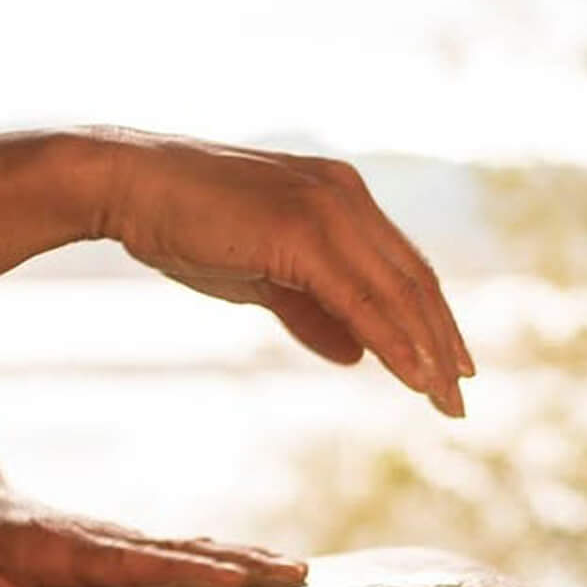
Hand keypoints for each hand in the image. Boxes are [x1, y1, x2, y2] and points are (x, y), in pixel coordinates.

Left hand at [0, 487, 307, 586]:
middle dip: (241, 562)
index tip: (233, 579)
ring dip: (247, 560)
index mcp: (66, 546)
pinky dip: (231, 561)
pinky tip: (269, 572)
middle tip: (297, 575)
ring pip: (194, 548)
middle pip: (183, 549)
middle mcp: (105, 538)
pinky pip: (187, 555)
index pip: (133, 561)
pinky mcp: (129, 552)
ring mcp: (122, 543)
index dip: (182, 570)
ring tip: (301, 575)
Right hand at [84, 129, 475, 415]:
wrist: (125, 184)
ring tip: (446, 402)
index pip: (405, 267)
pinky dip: (394, 343)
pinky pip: (362, 300)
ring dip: (426, 352)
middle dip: (442, 343)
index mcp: (342, 197)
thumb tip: (356, 356)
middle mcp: (346, 195)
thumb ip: (313, 312)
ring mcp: (328, 208)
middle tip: (460, 399)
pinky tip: (414, 379)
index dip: (432, 320)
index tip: (451, 368)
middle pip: (415, 281)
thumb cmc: (185, 226)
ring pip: (397, 292)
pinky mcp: (303, 231)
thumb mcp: (262, 278)